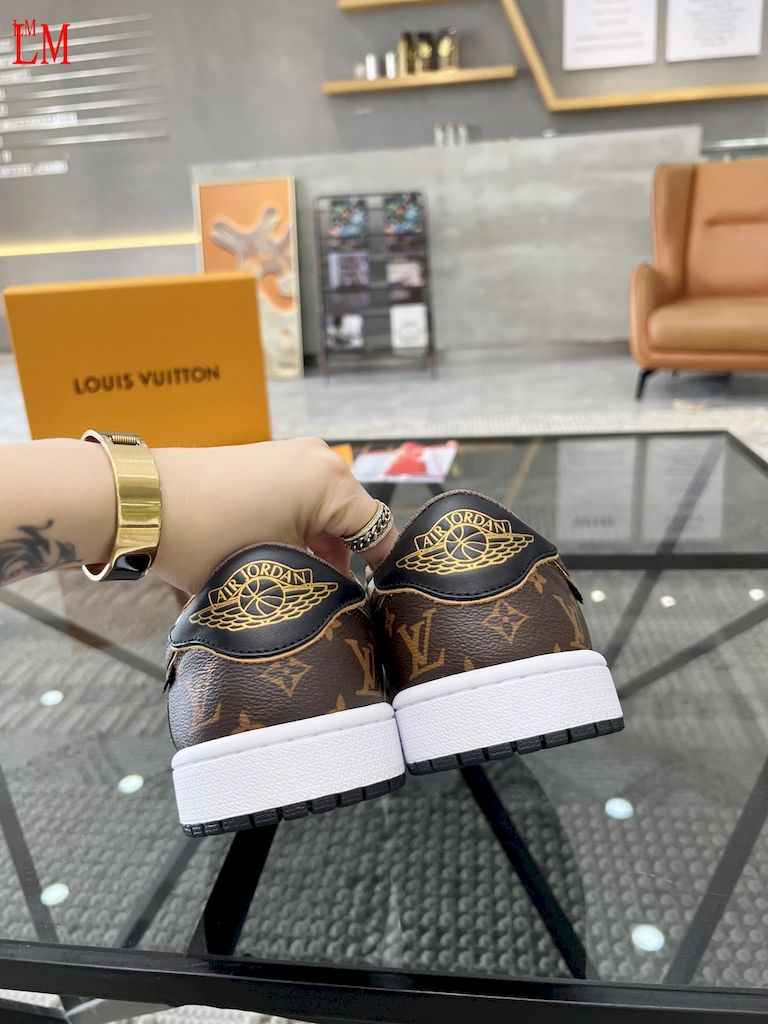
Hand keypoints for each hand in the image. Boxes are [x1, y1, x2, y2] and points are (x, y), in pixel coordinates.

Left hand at [151, 438, 394, 593]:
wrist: (141, 503)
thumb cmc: (210, 537)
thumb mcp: (275, 568)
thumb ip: (322, 583)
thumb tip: (339, 599)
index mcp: (331, 482)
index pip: (381, 533)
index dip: (383, 575)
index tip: (378, 609)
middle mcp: (320, 460)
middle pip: (354, 523)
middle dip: (346, 564)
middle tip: (334, 608)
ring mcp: (292, 456)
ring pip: (327, 515)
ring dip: (321, 551)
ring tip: (301, 590)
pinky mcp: (268, 461)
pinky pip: (303, 501)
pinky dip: (300, 532)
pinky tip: (279, 564)